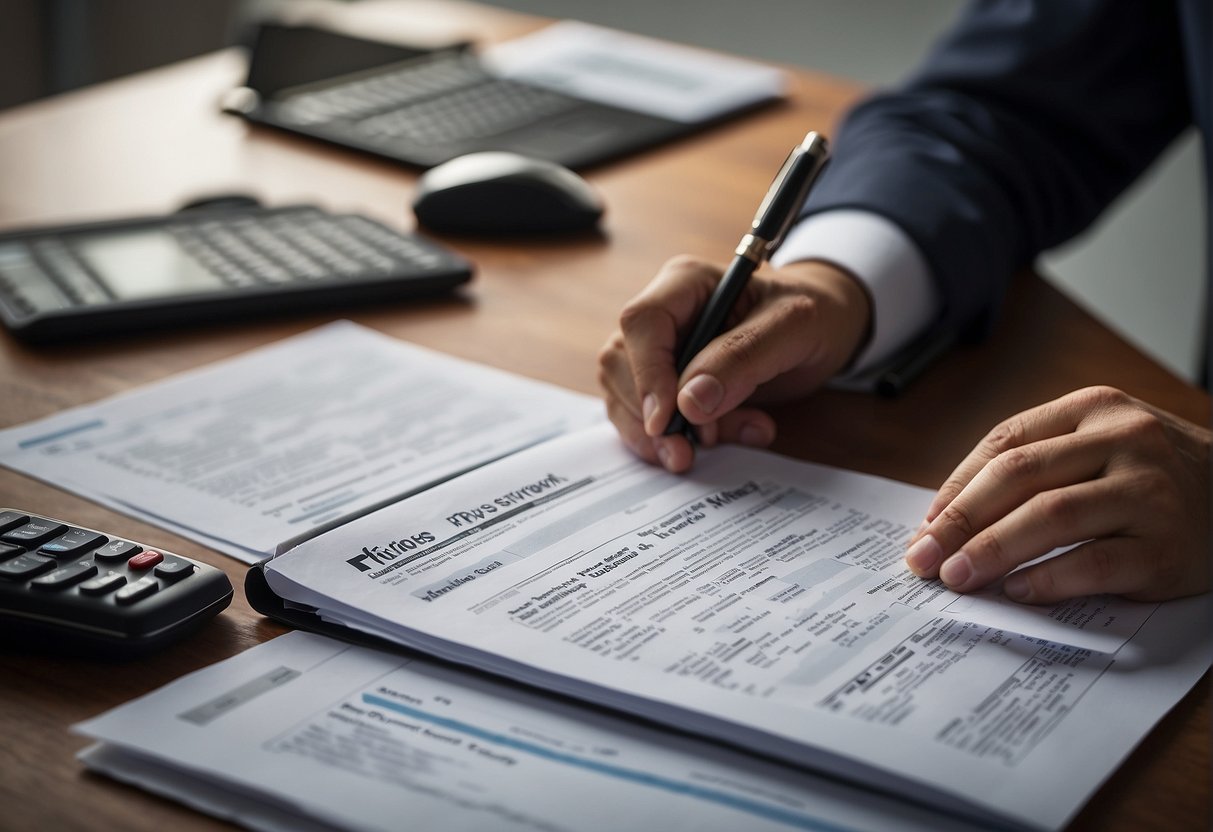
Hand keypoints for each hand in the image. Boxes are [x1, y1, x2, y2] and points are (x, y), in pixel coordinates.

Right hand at [597, 255, 870, 471]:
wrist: (825, 329)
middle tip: (694, 449)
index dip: (646, 375)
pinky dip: (672, 440)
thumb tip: (689, 402)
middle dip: (652, 416)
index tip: (667, 422)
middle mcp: (662, 314)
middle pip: (619, 364)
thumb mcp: (794, 327)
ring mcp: (657, 349)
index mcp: (685, 283)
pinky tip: (718, 439)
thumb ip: (742, 358)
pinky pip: (644, 418)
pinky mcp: (663, 383)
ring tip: (721, 440)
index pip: (641, 323)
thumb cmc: (812, 315)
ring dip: (662, 435)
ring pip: (625, 397)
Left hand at [905, 386, 1211, 602]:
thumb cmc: (1152, 477)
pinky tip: (1017, 591)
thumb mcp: (1101, 446)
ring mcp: (1150, 491)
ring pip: (1052, 515)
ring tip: (957, 577)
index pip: (1006, 443)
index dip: (956, 487)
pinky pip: (1096, 563)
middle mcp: (1124, 441)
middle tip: (923, 558)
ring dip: (992, 550)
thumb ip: (1036, 468)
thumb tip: (948, 519)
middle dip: (960, 520)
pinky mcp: (1169, 546)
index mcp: (1094, 409)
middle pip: (1020, 476)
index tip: (924, 526)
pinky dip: (1049, 578)